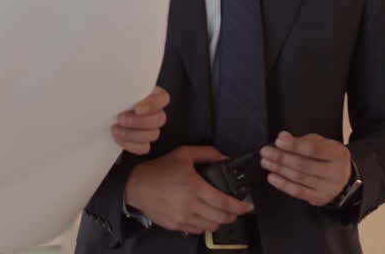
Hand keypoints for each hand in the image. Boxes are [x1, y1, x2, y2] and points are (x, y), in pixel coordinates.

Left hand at [112, 86, 169, 154]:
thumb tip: (118, 89)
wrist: (105, 110)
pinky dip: (131, 145)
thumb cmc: (114, 97)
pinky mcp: (144, 142)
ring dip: (132, 134)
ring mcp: (152, 128)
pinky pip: (144, 147)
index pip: (163, 98)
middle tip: (120, 118)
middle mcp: (156, 112)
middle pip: (159, 119)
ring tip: (116, 129)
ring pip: (153, 135)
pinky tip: (118, 138)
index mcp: (153, 96)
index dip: (152, 105)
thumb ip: (125, 89)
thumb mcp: (119, 89)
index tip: (136, 108)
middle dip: (139, 121)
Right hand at [124, 145, 253, 233]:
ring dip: (220, 221)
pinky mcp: (176, 225)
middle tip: (235, 209)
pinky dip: (205, 225)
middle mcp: (189, 204)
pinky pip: (198, 230)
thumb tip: (225, 158)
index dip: (240, 206)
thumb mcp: (183, 154)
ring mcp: (182, 217)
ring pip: (211, 226)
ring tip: (220, 213)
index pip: (224, 202)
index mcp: (193, 186)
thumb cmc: (159, 169)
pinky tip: (204, 216)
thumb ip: (207, 153)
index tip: (247, 206)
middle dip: (233, 215)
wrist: (136, 186)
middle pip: (221, 217)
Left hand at [259, 131, 351, 205]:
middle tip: (265, 152)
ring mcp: (328, 188)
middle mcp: (336, 173)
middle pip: (304, 165)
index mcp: (338, 154)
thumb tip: (283, 137)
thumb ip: (302, 140)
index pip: (314, 150)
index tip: (278, 141)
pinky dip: (283, 184)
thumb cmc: (328, 157)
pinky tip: (272, 177)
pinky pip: (298, 192)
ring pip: (299, 178)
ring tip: (265, 162)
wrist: (344, 179)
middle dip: (281, 158)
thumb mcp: (321, 143)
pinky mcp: (320, 198)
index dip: (294, 145)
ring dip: (279, 169)